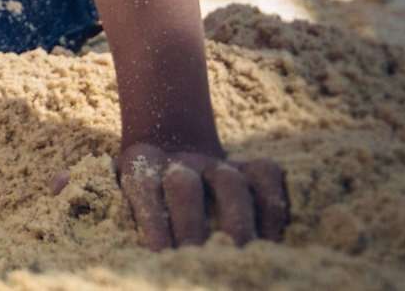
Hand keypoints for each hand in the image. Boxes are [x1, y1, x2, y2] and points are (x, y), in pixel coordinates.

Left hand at [116, 141, 289, 249]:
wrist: (174, 144)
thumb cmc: (151, 192)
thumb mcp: (133, 196)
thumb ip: (136, 217)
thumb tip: (135, 253)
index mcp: (142, 163)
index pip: (144, 189)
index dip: (152, 222)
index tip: (159, 253)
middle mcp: (181, 159)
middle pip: (184, 186)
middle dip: (191, 226)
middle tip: (197, 260)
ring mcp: (216, 161)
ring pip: (229, 182)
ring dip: (236, 220)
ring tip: (240, 253)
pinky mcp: (249, 165)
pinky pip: (267, 174)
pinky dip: (272, 205)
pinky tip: (272, 237)